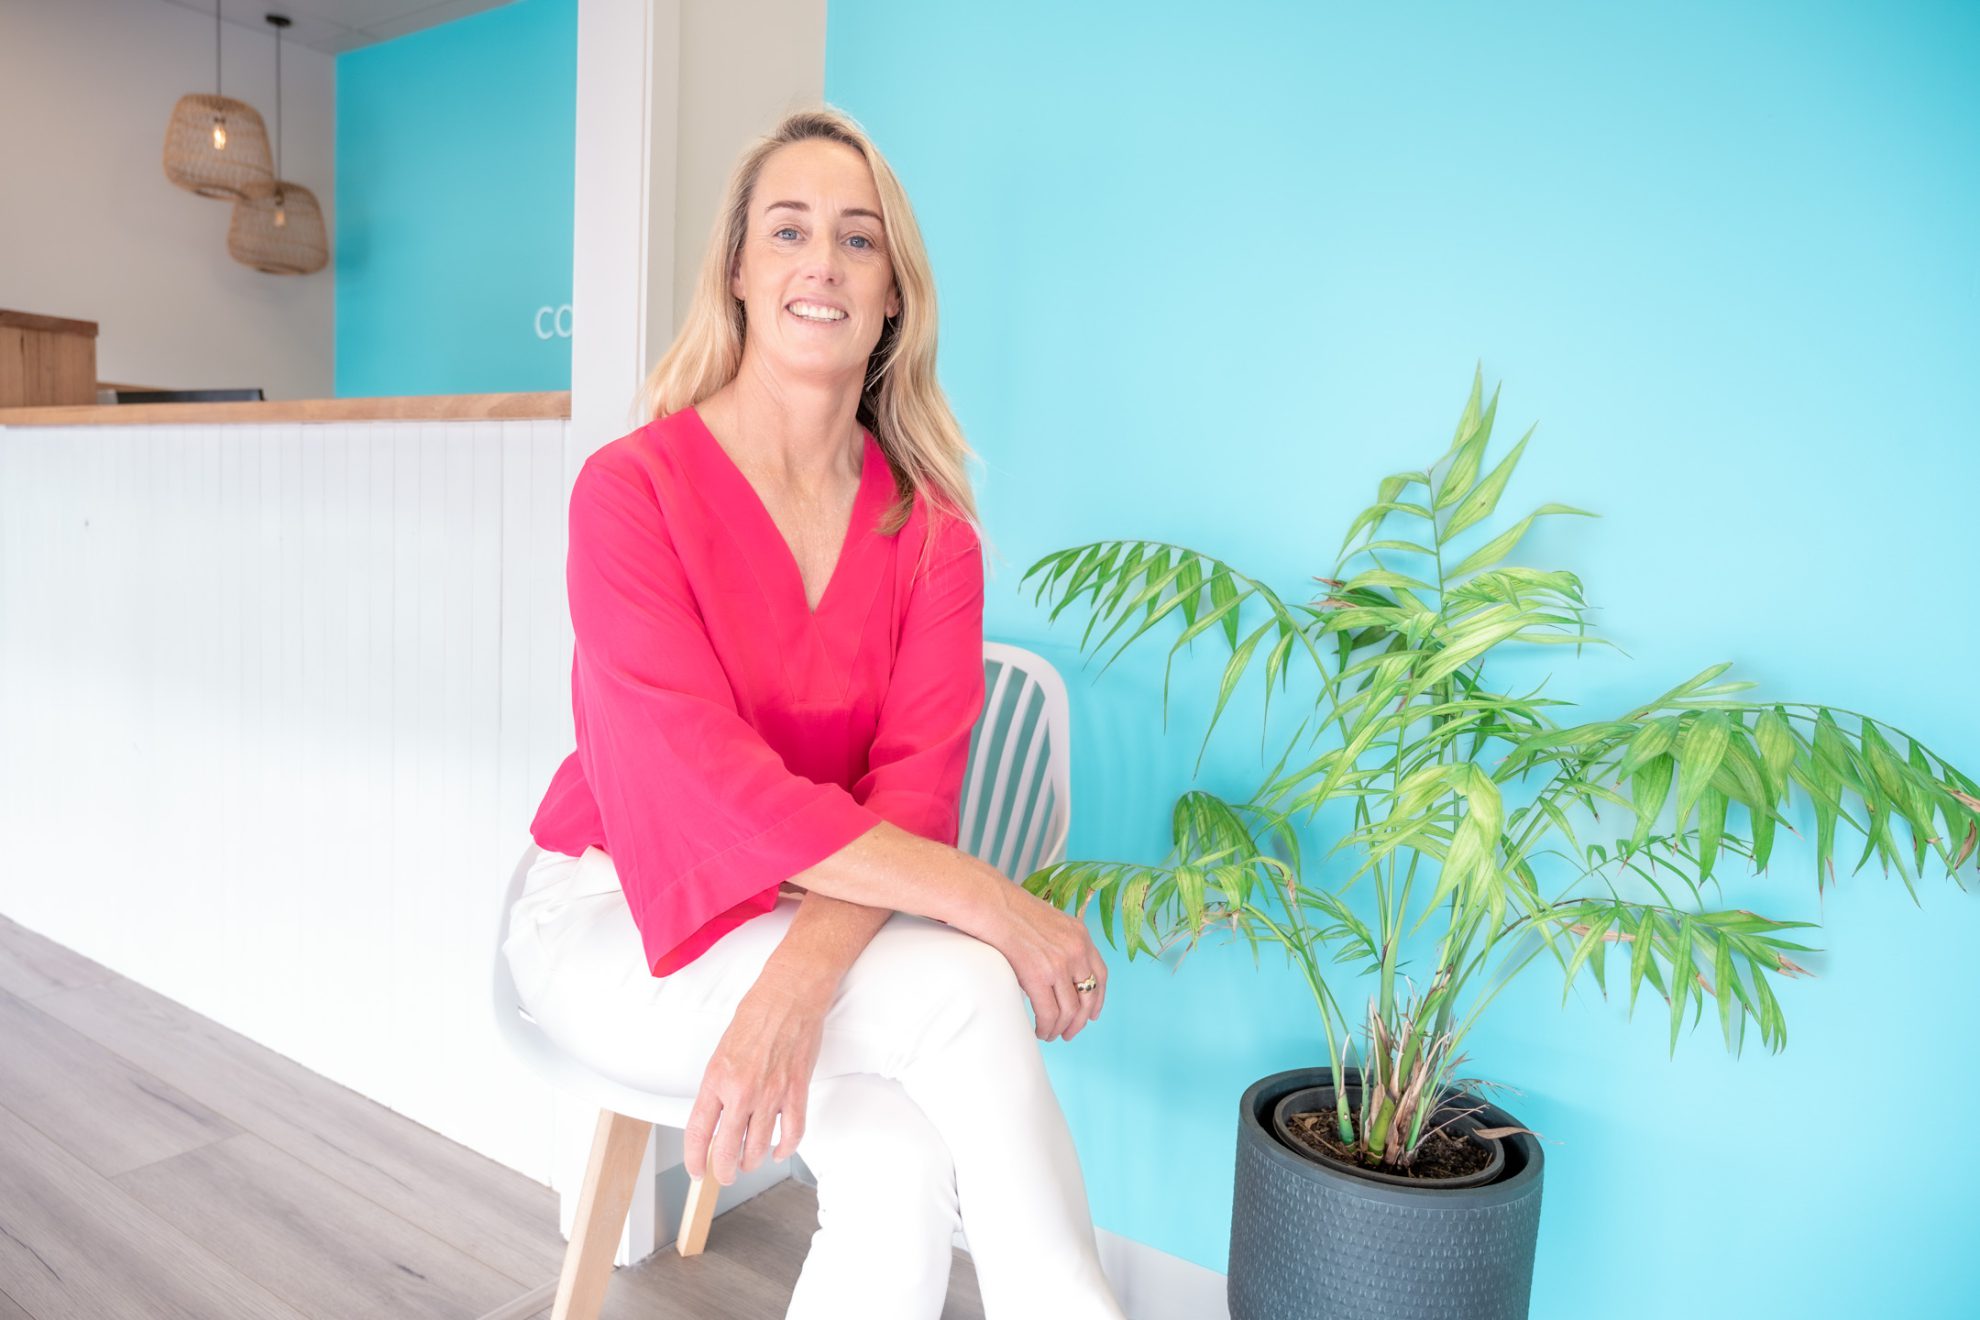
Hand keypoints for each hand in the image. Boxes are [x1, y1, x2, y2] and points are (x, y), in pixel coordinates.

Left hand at [681, 976, 824, 1184]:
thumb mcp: (722, 1051)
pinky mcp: (796, 1092)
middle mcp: (742, 1091)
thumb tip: (717, 1115)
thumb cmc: (756, 1015)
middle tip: (724, 1175)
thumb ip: (718, 1086)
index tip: (697, 1170)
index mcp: (717, 1079)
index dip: (695, 1159)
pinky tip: (778, 1151)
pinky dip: (785, 1149)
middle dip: (724, 1171)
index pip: (699, 1132)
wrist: (789, 996)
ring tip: (748, 1163)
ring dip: (751, 1162)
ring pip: (758, 1147)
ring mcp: (771, 1094)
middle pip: (728, 1149)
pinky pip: (792, 1133)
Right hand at [981, 874, 1108, 1042]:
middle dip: (1080, 1021)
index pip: (1100, 975)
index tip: (1092, 1014)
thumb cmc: (1009, 910)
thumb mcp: (1048, 921)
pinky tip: (1040, 1030)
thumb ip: (1059, 943)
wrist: (991, 903)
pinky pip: (1049, 1014)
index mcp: (1080, 935)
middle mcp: (1076, 950)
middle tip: (1070, 1033)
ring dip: (1061, 1028)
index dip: (1098, 999)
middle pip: (1088, 997)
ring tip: (1050, 1034)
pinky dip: (1046, 1027)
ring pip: (1070, 1011)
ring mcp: (1059, 964)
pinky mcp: (1039, 976)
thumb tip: (1055, 970)